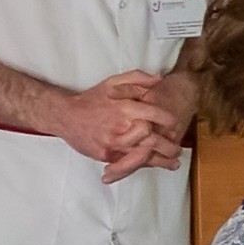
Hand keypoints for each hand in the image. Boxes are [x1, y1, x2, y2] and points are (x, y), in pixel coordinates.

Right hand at [60, 71, 191, 175]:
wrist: (65, 116)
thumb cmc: (92, 99)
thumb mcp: (113, 82)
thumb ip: (137, 78)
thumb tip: (160, 78)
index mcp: (125, 108)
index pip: (154, 115)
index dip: (169, 120)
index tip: (175, 124)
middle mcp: (120, 128)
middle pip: (152, 140)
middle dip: (169, 146)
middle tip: (178, 148)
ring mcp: (113, 144)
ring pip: (143, 156)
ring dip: (161, 161)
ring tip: (173, 163)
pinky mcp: (106, 155)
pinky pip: (129, 164)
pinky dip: (143, 165)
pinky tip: (154, 166)